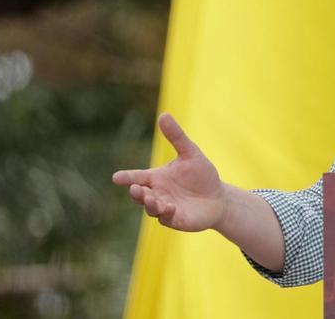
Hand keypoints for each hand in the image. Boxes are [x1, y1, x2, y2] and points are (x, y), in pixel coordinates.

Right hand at [112, 113, 227, 231]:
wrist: (218, 198)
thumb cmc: (202, 175)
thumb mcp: (190, 153)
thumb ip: (176, 137)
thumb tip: (164, 115)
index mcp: (156, 178)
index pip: (137, 176)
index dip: (126, 177)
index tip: (116, 177)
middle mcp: (157, 194)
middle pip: (140, 194)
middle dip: (137, 192)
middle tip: (136, 188)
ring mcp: (164, 208)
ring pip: (151, 208)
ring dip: (150, 204)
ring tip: (152, 198)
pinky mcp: (175, 220)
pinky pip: (167, 218)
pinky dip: (166, 213)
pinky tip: (170, 207)